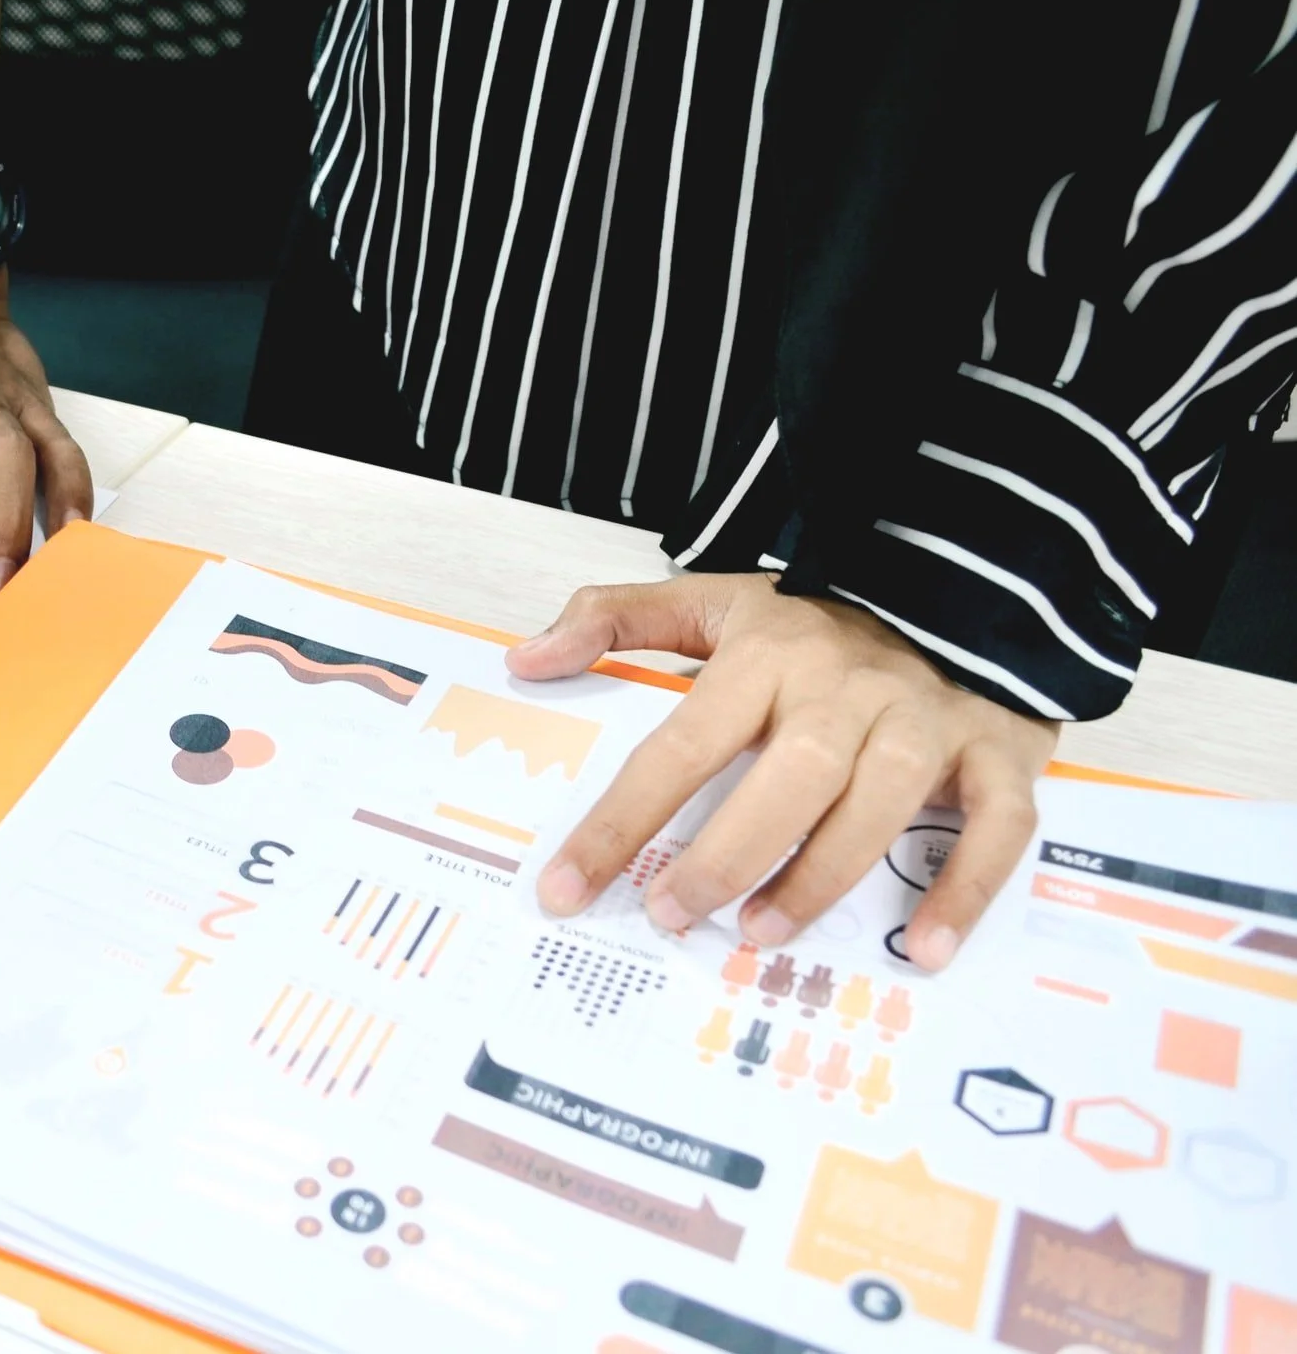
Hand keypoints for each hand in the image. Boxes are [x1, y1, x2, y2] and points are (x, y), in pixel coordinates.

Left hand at [510, 574, 1056, 971]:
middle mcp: (850, 688)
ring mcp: (930, 719)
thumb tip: (526, 661)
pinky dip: (967, 889)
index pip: (680, 745)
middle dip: (728, 855)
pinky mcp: (1001, 749)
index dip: (619, 822)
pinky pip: (998, 825)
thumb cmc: (819, 620)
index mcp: (770, 655)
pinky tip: (925, 948)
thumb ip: (616, 620)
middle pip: (791, 776)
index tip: (564, 888)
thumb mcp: (714, 599)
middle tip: (674, 915)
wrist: (962, 579)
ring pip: (882, 802)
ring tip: (761, 934)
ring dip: (824, 876)